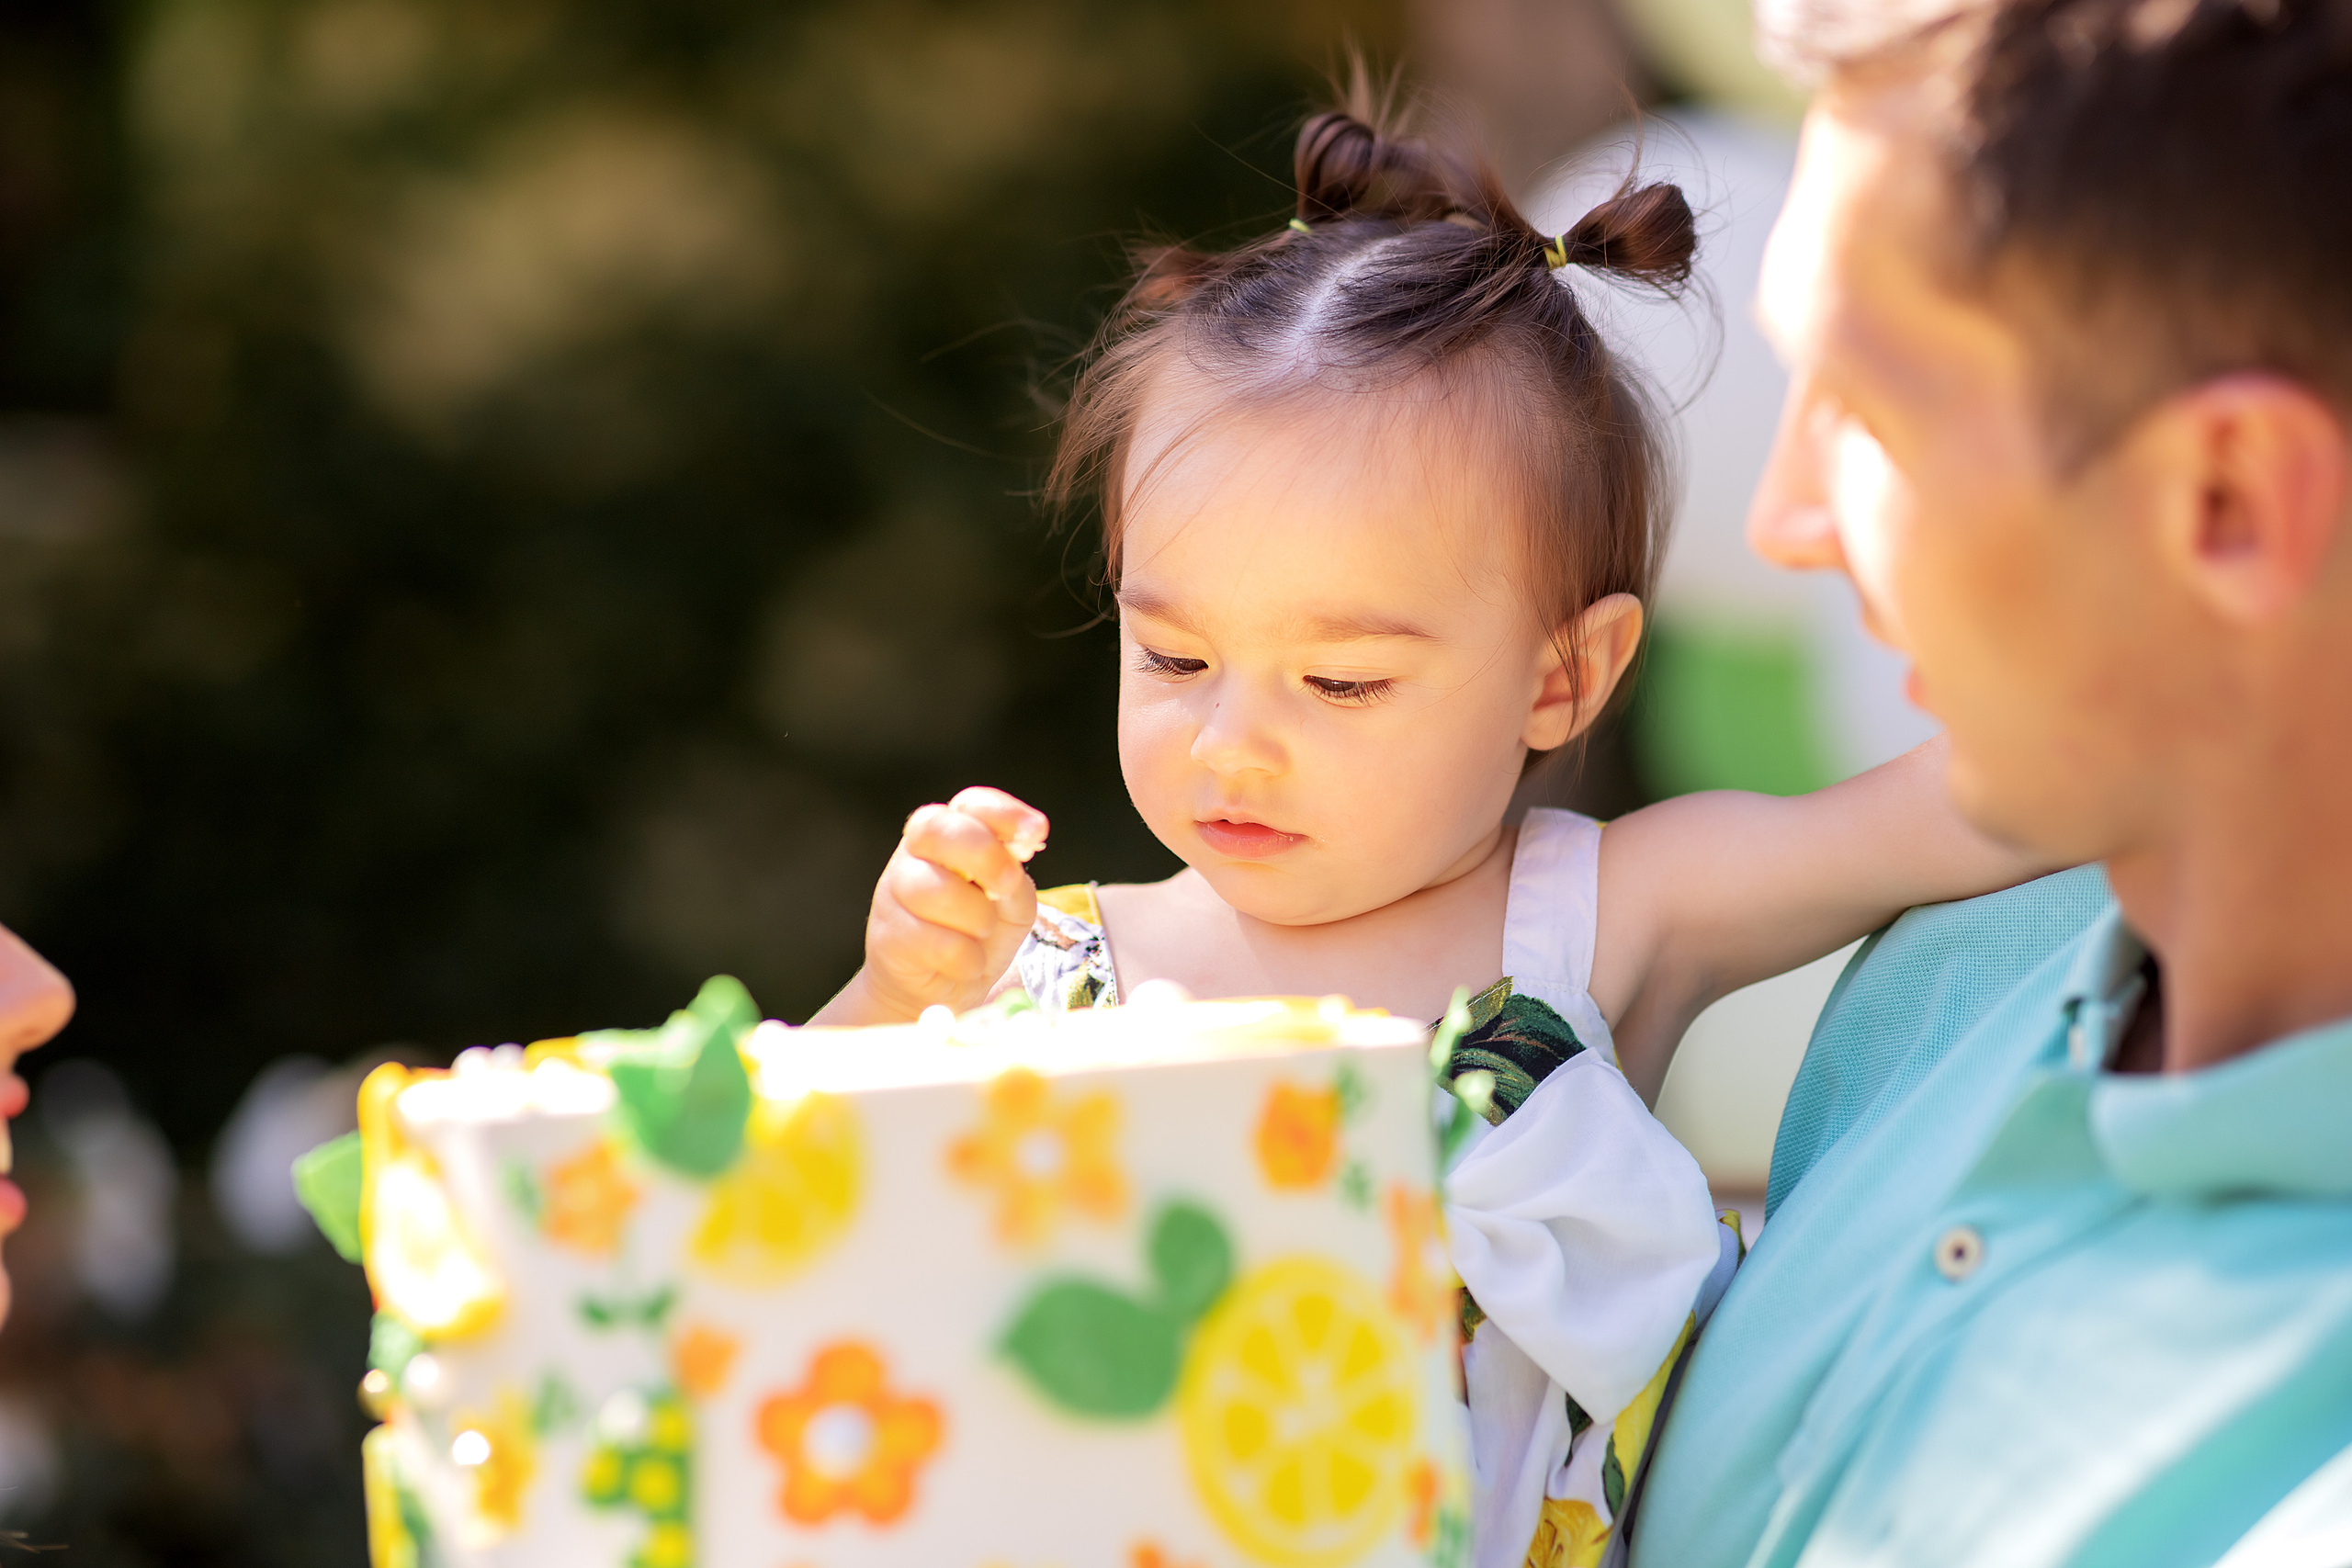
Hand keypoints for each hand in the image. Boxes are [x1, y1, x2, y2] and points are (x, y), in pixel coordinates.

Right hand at [821, 787, 1048, 1024]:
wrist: (936, 990)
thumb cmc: (976, 933)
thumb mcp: (1011, 904)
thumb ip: (1014, 880)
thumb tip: (1013, 865)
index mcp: (951, 834)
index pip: (970, 804)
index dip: (1004, 812)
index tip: (1038, 831)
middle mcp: (916, 854)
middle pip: (941, 830)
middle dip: (986, 855)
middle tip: (1008, 885)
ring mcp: (895, 892)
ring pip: (937, 890)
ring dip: (978, 919)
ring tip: (981, 934)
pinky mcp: (887, 937)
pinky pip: (936, 943)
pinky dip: (966, 960)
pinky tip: (966, 964)